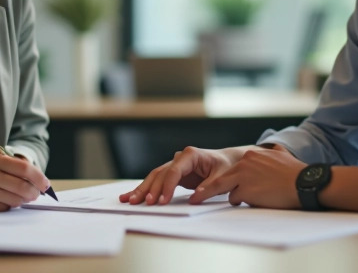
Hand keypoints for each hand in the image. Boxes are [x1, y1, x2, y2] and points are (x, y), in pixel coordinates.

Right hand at [0, 149, 49, 210]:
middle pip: (22, 186)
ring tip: (23, 197)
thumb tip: (36, 178)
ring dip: (23, 200)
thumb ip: (10, 165)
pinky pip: (3, 208)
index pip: (24, 168)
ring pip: (15, 199)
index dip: (39, 177)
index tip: (45, 184)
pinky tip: (6, 200)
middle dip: (34, 192)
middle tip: (36, 194)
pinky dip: (9, 205)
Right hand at [119, 146, 250, 205]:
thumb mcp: (222, 177)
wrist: (229, 162)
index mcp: (190, 155)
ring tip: (129, 200)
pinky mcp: (173, 175)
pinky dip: (145, 189)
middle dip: (149, 189)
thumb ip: (208, 187)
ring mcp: (174, 166)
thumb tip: (195, 198)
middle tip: (140, 202)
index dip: (167, 186)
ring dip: (142, 189)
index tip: (162, 201)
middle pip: (160, 174)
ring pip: (154, 177)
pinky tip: (131, 195)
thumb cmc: (226, 167)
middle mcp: (179, 158)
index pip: (174, 171)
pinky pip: (157, 182)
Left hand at [189, 147, 305, 208]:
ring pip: (228, 190)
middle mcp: (243, 163)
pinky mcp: (244, 190)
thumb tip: (273, 151)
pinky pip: (236, 199)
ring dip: (237, 195)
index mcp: (251, 155)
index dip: (232, 179)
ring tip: (253, 196)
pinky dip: (243, 201)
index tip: (216, 185)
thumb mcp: (281, 156)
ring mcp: (242, 176)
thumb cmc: (296, 173)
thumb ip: (271, 154)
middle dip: (208, 190)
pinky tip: (259, 199)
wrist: (304, 183)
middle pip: (221, 179)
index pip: (234, 169)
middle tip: (195, 199)